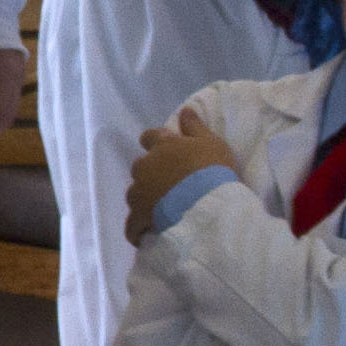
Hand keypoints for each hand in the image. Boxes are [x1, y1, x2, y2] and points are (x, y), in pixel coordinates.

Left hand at [125, 106, 237, 243]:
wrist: (207, 206)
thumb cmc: (213, 171)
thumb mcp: (211, 143)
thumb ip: (195, 126)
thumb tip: (185, 110)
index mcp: (162, 146)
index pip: (149, 137)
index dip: (154, 142)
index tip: (163, 150)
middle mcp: (145, 166)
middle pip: (140, 166)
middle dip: (150, 174)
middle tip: (168, 185)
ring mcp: (138, 192)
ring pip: (135, 194)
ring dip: (144, 199)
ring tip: (161, 210)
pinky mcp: (138, 216)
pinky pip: (132, 225)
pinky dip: (137, 229)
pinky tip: (145, 235)